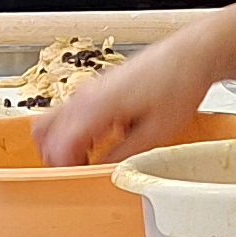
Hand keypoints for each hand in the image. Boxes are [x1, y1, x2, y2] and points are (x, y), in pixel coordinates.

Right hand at [37, 41, 210, 165]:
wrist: (190, 56)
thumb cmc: (178, 84)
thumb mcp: (155, 133)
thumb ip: (123, 156)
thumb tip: (102, 172)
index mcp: (96, 106)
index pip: (59, 144)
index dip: (64, 168)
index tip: (77, 180)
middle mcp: (86, 95)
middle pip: (44, 131)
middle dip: (56, 157)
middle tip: (79, 173)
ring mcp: (89, 89)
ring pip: (53, 120)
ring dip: (62, 143)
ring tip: (87, 159)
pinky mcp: (97, 87)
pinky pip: (69, 112)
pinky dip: (73, 130)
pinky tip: (97, 141)